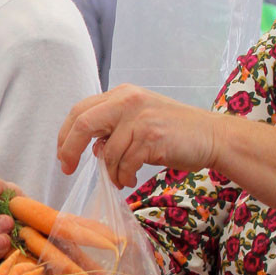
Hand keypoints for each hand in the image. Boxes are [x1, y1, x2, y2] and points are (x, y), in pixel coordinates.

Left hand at [56, 84, 222, 188]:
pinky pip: (125, 163)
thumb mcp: (138, 121)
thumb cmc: (174, 132)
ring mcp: (140, 118)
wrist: (213, 136)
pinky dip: (123, 176)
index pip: (80, 110)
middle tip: (68, 168)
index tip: (62, 155)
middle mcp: (127, 100)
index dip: (65, 134)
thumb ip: (113, 129)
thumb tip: (92, 148)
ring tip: (120, 178)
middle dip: (69, 149)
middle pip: (83, 123)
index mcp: (121, 94)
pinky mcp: (151, 137)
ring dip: (110, 172)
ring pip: (108, 151)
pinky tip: (129, 179)